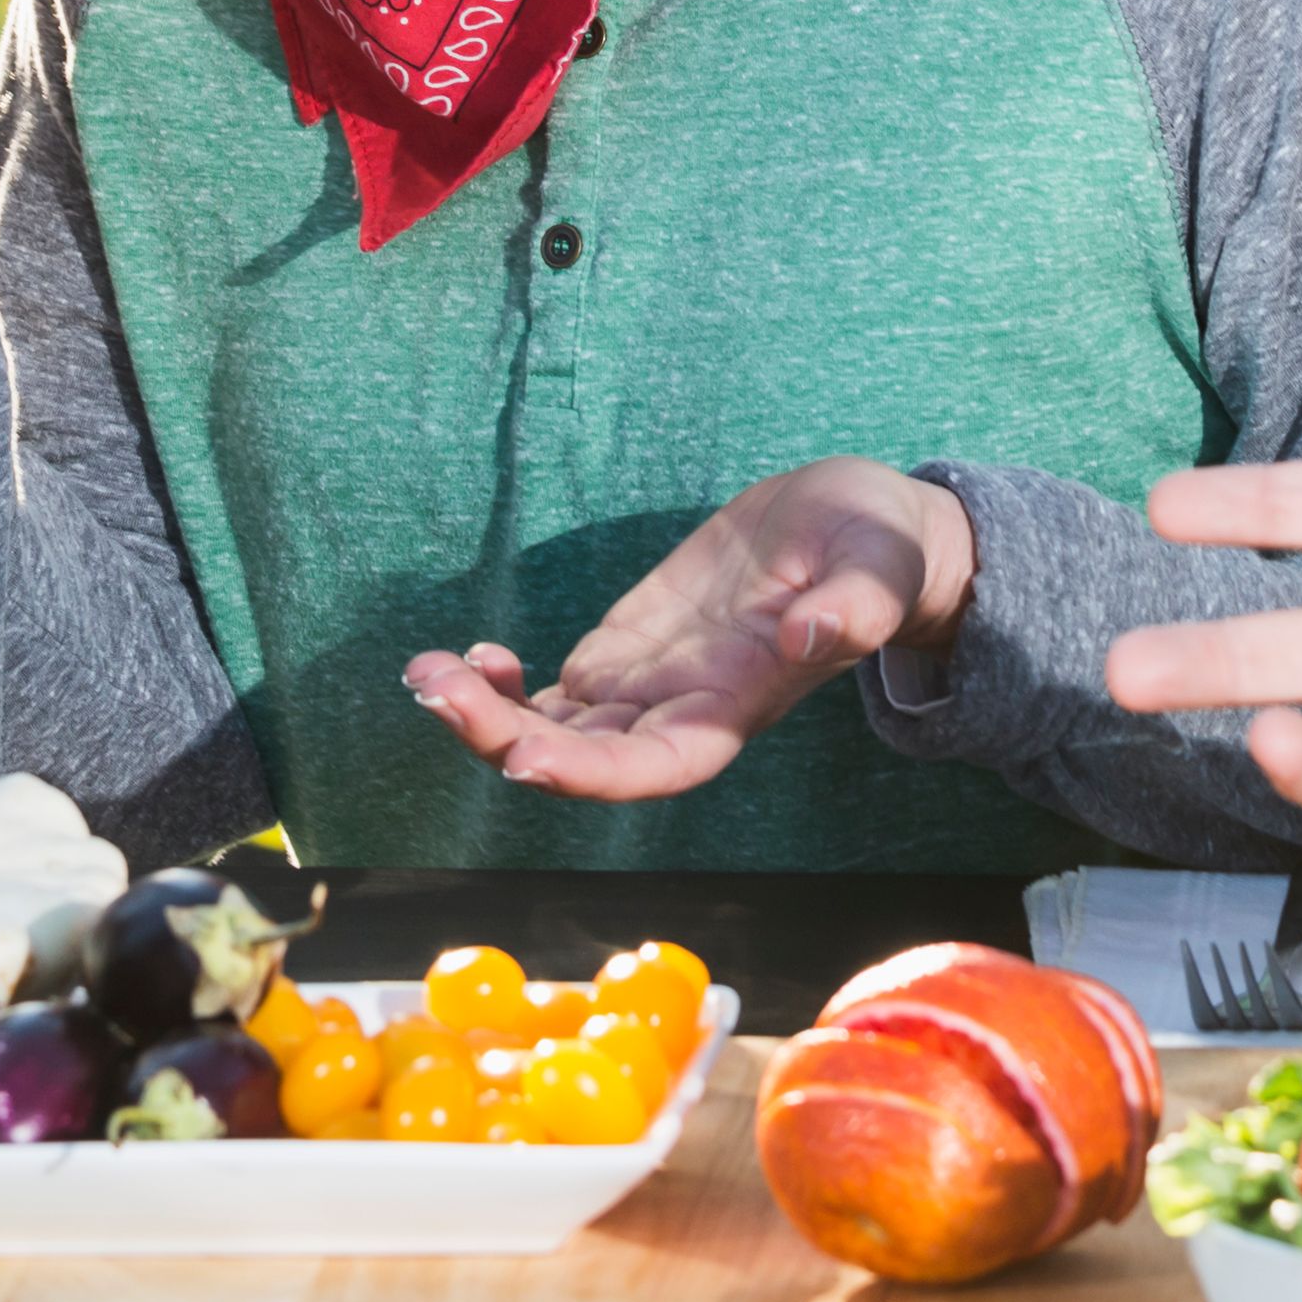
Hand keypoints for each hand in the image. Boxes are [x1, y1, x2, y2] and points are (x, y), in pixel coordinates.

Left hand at [406, 458, 977, 801]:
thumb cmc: (876, 553)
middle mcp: (681, 712)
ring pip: (551, 728)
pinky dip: (501, 687)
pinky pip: (552, 694)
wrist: (859, 530)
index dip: (588, 771)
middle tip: (435, 687)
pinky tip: (467, 657)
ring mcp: (647, 685)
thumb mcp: (877, 569)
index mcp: (736, 705)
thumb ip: (852, 610)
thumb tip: (811, 638)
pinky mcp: (627, 649)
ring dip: (483, 714)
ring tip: (424, 671)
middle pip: (580, 755)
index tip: (522, 757)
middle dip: (501, 735)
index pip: (654, 765)